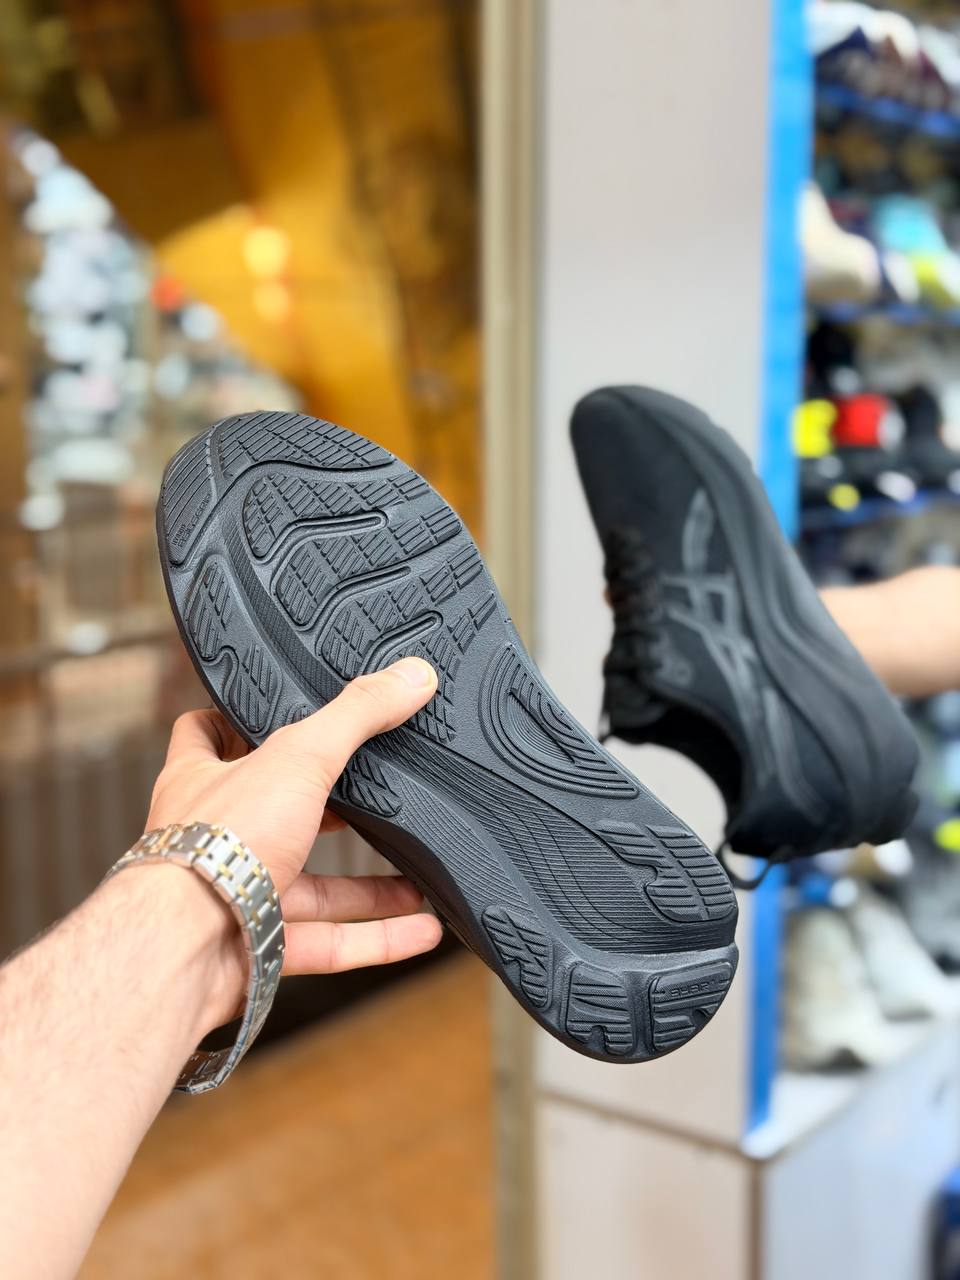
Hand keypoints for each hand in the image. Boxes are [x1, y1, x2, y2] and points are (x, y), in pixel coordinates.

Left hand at [146, 657, 442, 1023]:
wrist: (184, 948)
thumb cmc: (213, 845)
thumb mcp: (297, 756)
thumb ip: (357, 716)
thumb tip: (411, 675)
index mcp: (203, 779)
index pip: (206, 733)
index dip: (236, 721)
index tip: (277, 713)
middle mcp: (216, 837)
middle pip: (276, 816)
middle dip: (331, 816)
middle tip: (375, 802)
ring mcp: (237, 896)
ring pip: (312, 890)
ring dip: (369, 888)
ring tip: (417, 878)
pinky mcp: (260, 947)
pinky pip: (330, 942)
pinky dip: (378, 937)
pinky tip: (421, 928)